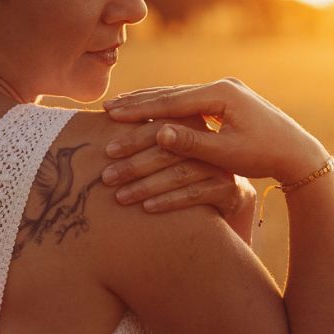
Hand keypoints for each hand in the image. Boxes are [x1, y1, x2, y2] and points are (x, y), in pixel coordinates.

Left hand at [101, 114, 257, 240]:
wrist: (228, 194)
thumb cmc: (187, 168)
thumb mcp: (170, 151)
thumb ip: (146, 139)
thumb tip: (105, 124)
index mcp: (191, 124)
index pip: (159, 127)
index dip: (132, 137)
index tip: (107, 149)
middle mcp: (207, 141)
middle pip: (167, 150)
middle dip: (133, 164)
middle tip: (106, 176)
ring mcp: (220, 166)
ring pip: (179, 173)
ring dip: (146, 185)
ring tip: (120, 196)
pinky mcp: (228, 190)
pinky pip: (195, 195)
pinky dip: (169, 201)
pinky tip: (147, 208)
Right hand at [103, 78, 328, 184]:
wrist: (297, 152)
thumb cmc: (264, 156)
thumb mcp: (226, 153)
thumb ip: (192, 142)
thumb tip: (158, 131)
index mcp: (222, 94)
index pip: (172, 101)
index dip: (140, 108)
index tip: (113, 113)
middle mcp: (222, 86)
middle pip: (172, 93)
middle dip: (138, 101)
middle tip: (107, 107)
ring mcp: (224, 90)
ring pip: (178, 95)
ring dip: (149, 101)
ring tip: (120, 105)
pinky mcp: (226, 99)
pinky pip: (189, 101)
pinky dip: (166, 106)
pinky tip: (148, 109)